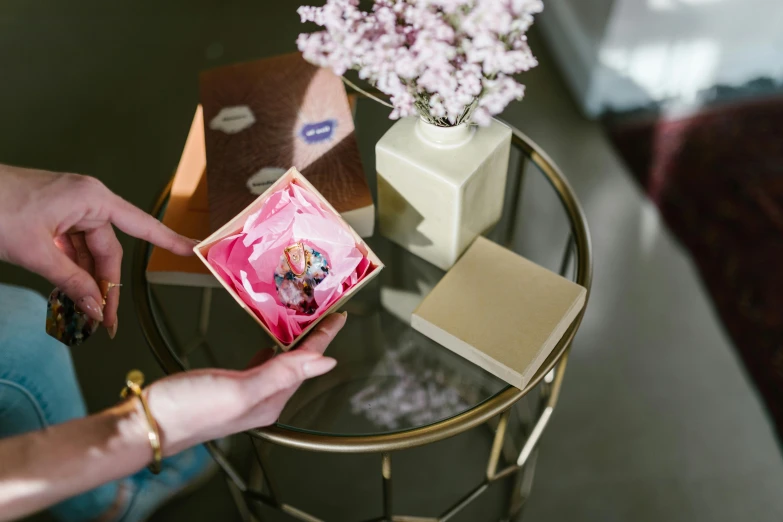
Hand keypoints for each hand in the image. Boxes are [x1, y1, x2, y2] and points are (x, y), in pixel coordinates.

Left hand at [0, 164, 194, 334]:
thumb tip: (96, 306)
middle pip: (108, 251)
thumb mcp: (36, 251)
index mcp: (91, 199)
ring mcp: (68, 210)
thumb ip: (70, 281)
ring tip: (83, 316)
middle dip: (105, 287)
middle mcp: (85, 202)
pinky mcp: (51, 218)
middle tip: (105, 321)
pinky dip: (69, 273)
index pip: (141, 225)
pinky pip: (70, 250)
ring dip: (85, 284)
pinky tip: (68, 297)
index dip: (167, 241)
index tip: (191, 250)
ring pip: (88, 254)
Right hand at [145, 312, 345, 454]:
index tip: (339, 316)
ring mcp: (244, 396)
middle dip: (313, 339)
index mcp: (271, 401)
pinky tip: (266, 345)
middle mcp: (262, 401)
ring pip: (280, 365)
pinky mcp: (225, 389)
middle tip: (323, 312)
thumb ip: (282, 374)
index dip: (323, 338)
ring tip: (302, 323)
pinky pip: (258, 366)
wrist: (145, 425)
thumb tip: (327, 363)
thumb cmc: (189, 409)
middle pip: (298, 364)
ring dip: (293, 344)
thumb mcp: (240, 389)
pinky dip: (268, 351)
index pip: (307, 364)